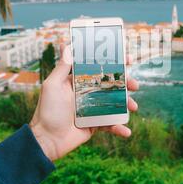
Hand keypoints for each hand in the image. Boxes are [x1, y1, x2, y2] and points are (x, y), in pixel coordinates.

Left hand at [29, 45, 138, 160]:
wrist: (47, 140)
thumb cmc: (47, 111)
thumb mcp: (52, 85)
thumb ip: (62, 67)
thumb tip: (65, 43)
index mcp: (78, 82)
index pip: (98, 68)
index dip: (113, 62)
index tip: (127, 58)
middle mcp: (86, 93)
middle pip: (110, 84)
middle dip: (125, 83)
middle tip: (135, 84)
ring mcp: (92, 109)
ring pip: (115, 103)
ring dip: (127, 104)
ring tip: (134, 107)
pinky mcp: (94, 125)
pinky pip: (110, 124)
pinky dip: (119, 127)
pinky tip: (126, 131)